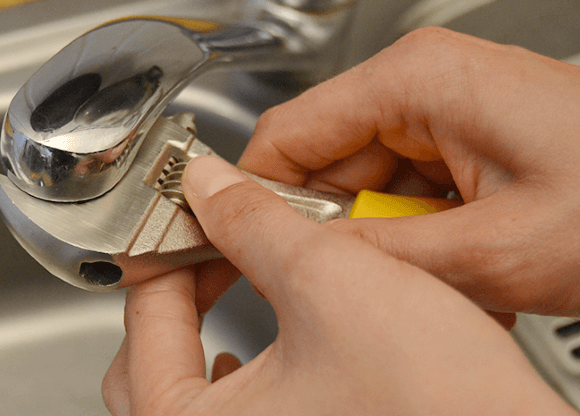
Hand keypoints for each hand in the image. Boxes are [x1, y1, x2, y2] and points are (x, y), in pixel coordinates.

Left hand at [102, 156, 575, 415]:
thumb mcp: (330, 282)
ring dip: (205, 337)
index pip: (143, 320)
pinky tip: (279, 349)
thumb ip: (255, 223)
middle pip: (146, 367)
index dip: (169, 253)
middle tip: (210, 253)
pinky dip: (244, 374)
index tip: (190, 220)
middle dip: (178, 300)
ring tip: (239, 292)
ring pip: (186, 394)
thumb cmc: (435, 401)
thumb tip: (210, 185)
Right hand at [239, 27, 579, 317]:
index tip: (236, 241)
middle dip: (329, 228)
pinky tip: (452, 268)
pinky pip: (405, 194)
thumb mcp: (493, 250)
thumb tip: (300, 257)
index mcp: (417, 80)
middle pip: (323, 162)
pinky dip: (413, 239)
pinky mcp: (465, 145)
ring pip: (363, 186)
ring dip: (381, 241)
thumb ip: (378, 255)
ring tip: (431, 279)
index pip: (287, 131)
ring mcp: (445, 115)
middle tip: (346, 283)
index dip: (252, 191)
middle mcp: (424, 87)